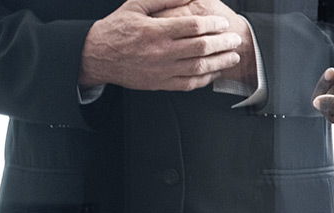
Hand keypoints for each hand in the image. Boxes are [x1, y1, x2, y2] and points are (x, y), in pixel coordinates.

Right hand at [79, 0, 241, 92]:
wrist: (98, 56)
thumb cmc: (116, 29)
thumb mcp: (135, 5)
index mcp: (155, 31)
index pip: (193, 26)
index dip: (212, 24)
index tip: (223, 22)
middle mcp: (161, 52)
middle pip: (201, 47)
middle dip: (223, 43)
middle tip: (235, 39)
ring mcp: (162, 70)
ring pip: (199, 67)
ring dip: (220, 62)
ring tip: (233, 56)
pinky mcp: (161, 84)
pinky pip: (189, 83)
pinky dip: (205, 79)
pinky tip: (215, 72)